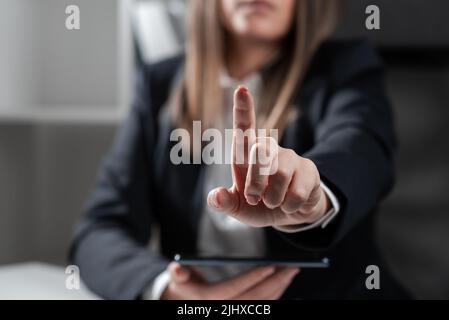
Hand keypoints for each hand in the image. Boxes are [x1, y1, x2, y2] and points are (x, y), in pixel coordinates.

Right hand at [160, 262, 298, 299]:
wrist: (185, 305)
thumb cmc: (185, 287)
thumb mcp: (179, 280)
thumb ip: (179, 275)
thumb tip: (176, 268)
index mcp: (211, 299)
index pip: (235, 288)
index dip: (253, 277)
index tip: (271, 266)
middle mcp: (226, 309)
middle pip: (256, 298)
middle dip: (276, 282)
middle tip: (292, 267)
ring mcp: (236, 313)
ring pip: (263, 304)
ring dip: (280, 288)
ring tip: (291, 272)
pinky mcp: (243, 312)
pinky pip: (263, 307)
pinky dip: (276, 296)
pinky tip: (285, 284)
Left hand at [207, 86, 329, 227]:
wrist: (289, 215)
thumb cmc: (259, 205)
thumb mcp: (238, 207)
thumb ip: (225, 202)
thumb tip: (215, 197)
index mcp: (247, 154)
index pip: (245, 127)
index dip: (243, 109)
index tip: (241, 89)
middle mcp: (269, 149)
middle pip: (260, 154)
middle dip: (255, 183)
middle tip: (255, 198)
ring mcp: (291, 157)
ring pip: (279, 175)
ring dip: (273, 198)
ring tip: (273, 202)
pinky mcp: (309, 170)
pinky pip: (297, 192)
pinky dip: (289, 206)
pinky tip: (291, 204)